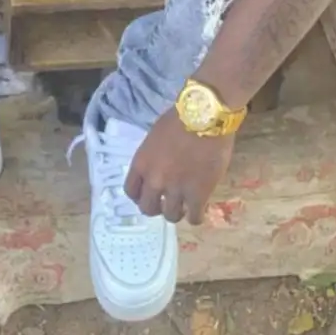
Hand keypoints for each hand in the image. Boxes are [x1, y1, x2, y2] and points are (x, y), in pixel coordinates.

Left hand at [124, 109, 233, 224]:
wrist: (205, 116)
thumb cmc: (180, 118)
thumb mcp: (156, 136)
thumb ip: (153, 156)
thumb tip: (158, 166)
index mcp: (141, 163)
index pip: (131, 191)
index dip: (139, 195)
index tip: (148, 194)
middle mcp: (154, 180)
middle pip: (147, 208)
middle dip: (157, 207)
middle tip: (167, 202)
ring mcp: (176, 190)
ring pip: (171, 216)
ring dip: (177, 212)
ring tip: (185, 205)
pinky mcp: (198, 195)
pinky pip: (194, 218)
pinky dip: (196, 216)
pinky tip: (199, 209)